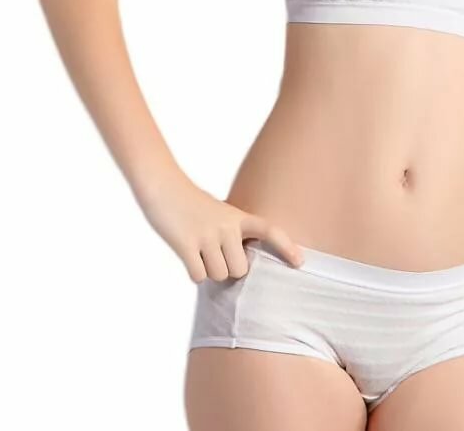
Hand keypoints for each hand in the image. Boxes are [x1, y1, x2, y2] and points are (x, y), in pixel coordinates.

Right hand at [140, 174, 304, 282]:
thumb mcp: (222, 213)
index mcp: (238, 216)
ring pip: (220, 275)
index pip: (269, 230)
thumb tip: (242, 267)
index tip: (300, 262)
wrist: (164, 186)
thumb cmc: (194, 204)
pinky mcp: (186, 245)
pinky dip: (194, 272)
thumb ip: (235, 234)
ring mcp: (207, 235)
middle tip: (214, 252)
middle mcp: (227, 226)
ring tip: (200, 250)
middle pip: (240, 270)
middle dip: (228, 268)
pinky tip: (188, 255)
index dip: (286, 246)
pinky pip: (199, 277)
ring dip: (209, 271)